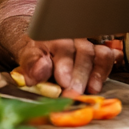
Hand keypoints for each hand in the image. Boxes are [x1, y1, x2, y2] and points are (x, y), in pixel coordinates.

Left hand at [0, 16, 120, 94]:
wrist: (34, 37)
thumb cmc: (29, 49)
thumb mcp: (22, 52)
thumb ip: (30, 62)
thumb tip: (39, 73)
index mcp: (51, 35)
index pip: (60, 47)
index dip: (64, 64)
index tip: (63, 81)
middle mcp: (71, 38)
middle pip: (82, 52)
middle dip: (79, 74)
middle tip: (74, 92)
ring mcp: (84, 44)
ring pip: (97, 54)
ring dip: (97, 73)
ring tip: (92, 89)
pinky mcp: (94, 53)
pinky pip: (106, 56)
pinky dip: (107, 67)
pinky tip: (105, 77)